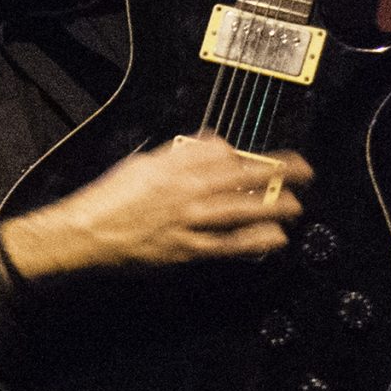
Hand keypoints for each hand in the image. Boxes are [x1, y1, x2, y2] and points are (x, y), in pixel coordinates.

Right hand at [0, 135, 312, 278]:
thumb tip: (211, 142)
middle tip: (304, 172)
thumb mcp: (144, 162)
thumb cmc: (112, 196)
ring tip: (296, 205)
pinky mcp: (185, 248)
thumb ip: (180, 153)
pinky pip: (226, 244)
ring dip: (272, 205)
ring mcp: (188, 220)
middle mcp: (185, 189)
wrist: (86, 231)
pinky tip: (274, 238)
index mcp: (174, 164)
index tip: (274, 158)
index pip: (224, 154)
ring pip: (239, 209)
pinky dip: (252, 241)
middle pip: (241, 176)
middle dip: (276, 173)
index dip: (252, 156)